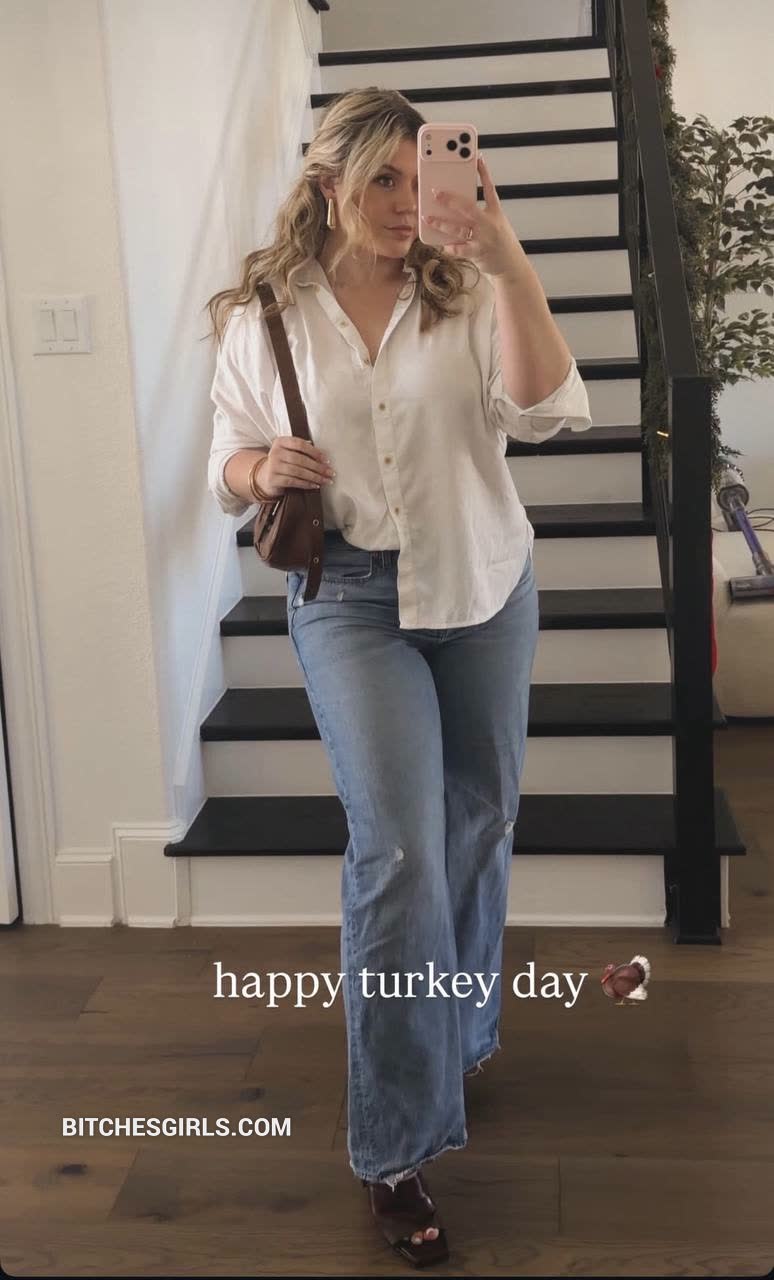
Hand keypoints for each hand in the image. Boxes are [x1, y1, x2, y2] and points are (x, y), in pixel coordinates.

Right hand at [259, 438, 334, 495]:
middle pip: (300, 459)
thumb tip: (321, 454)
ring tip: (325, 480)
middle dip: (318, 467)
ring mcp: (273, 466)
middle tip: (330, 472)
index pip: (300, 444)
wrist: (264, 477)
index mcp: (280, 442)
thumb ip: (301, 449)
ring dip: (315, 477)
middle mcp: (275, 452)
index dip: (315, 452)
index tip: (326, 460)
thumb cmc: (282, 463)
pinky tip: (315, 485)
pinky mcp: (273, 479)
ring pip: (298, 471)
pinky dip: (306, 484)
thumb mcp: (288, 452)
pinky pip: (293, 481)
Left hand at [421, 153, 524, 277]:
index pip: (490, 188)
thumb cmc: (500, 243)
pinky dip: (450, 247)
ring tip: (428, 218)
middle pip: (468, 207)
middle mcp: (490, 223)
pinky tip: (441, 245)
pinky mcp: (478, 253)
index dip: (484, 173)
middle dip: (450, 199)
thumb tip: (457, 205)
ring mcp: (484, 238)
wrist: (511, 266)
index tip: (477, 158)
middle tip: (435, 192)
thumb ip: (481, 213)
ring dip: (442, 224)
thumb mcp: (496, 223)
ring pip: (459, 229)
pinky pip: (460, 249)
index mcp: (496, 212)